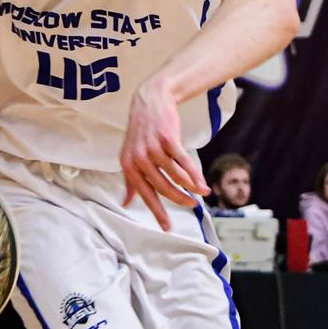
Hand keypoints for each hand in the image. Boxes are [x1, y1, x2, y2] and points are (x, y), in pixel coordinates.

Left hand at [119, 79, 208, 230]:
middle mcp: (139, 158)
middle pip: (162, 187)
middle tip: (191, 206)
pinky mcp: (168, 139)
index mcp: (128, 166)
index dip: (157, 212)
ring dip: (191, 187)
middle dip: (179, 200)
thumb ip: (129, 181)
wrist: (150, 101)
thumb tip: (126, 203)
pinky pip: (184, 162)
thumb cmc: (141, 132)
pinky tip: (202, 183)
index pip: (144, 194)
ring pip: (175, 176)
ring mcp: (153, 148)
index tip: (167, 227)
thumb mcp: (130, 156)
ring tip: (202, 193)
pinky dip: (195, 174)